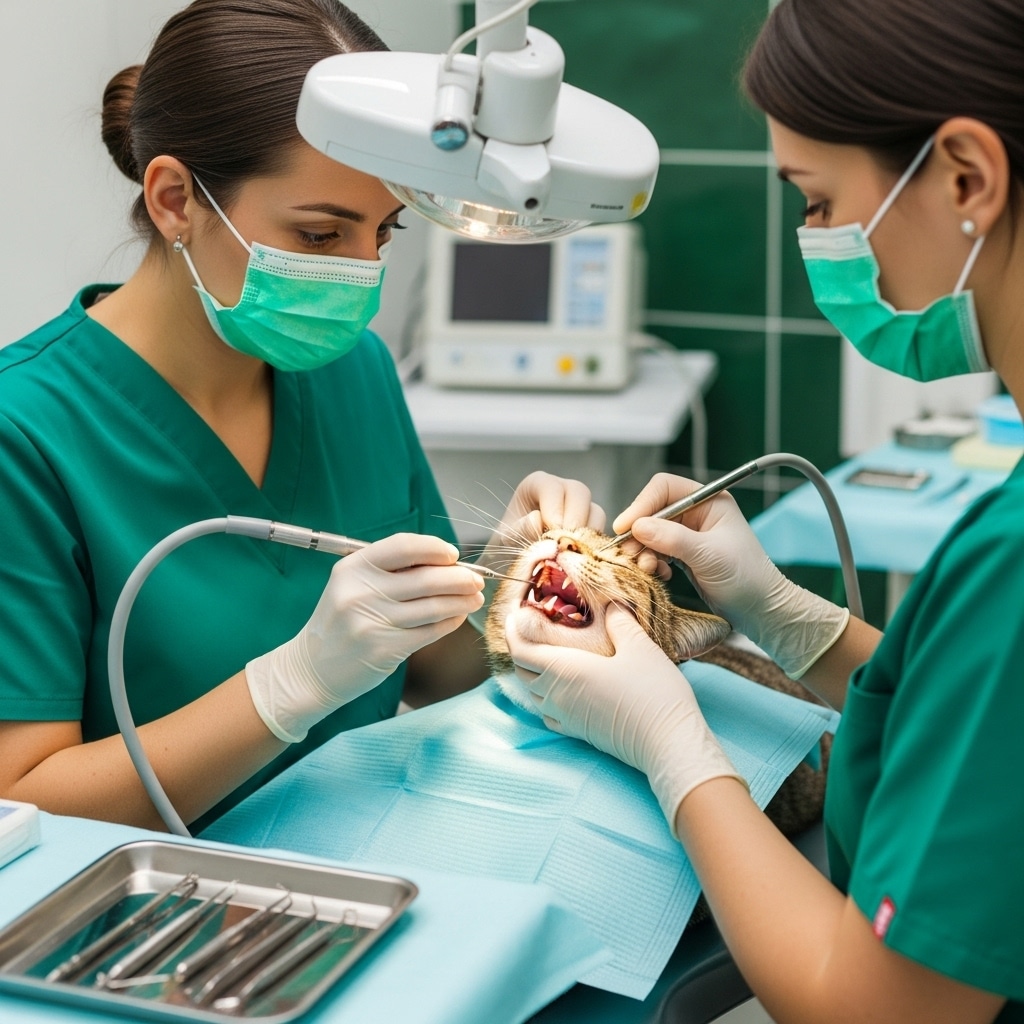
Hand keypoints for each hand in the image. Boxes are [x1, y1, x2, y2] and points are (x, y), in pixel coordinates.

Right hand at [246, 533, 483, 741]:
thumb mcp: (352, 585)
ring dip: (461, 601)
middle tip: (476, 580)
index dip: (434, 548)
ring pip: (434, 606)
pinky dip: (450, 622)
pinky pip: (430, 631)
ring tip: (474, 598)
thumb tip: (447, 563)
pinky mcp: (385, 649)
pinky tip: (457, 617)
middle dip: (460, 578)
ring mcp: (372, 622)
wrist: (312, 668)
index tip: (453, 555)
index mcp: (353, 568)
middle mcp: (361, 592)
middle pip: (426, 578)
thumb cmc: (341, 620)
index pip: (403, 547)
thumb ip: (392, 571)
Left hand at [469, 472, 604, 630]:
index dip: (554, 508)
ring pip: (596, 511)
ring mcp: (581, 507)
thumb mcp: (506, 538)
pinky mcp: (592, 527)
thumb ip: (520, 528)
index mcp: (538, 484)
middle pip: (579, 492)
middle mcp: (563, 490)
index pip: (552, 487)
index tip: (551, 530)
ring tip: (571, 554)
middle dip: (575, 519)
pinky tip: (580, 560)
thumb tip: (538, 520)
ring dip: (586, 535)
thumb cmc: (509, 544)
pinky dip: (593, 546)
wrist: (517, 561)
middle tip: (566, 544)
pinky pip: (601, 532)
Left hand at [507, 604, 743, 834]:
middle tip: (528, 632)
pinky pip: (547, 713)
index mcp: (565, 669)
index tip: (514, 616)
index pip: (521, 650)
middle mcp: (557, 695)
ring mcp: (566, 717)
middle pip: (522, 672)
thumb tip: (611, 604)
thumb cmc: (652, 692)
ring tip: (542, 657)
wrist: (666, 743)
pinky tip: (559, 690)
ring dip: (531, 674)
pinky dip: (544, 698)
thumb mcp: (639, 647)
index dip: (513, 632)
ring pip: (533, 694)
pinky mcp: (578, 732)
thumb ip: (620, 622)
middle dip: (519, 650)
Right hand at [614, 474, 848, 677]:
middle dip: (639, 532)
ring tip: (645, 568)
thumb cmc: (746, 578)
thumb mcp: (708, 556)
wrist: (759, 610)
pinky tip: (658, 574)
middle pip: (653, 510)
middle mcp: (697, 513)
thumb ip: (673, 539)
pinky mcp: (683, 553)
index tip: (625, 527)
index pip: (664, 488)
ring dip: (643, 550)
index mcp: (710, 501)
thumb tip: (637, 527)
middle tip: (629, 554)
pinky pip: (656, 550)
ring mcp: (689, 534)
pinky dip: (651, 561)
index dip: (642, 504)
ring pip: (651, 532)